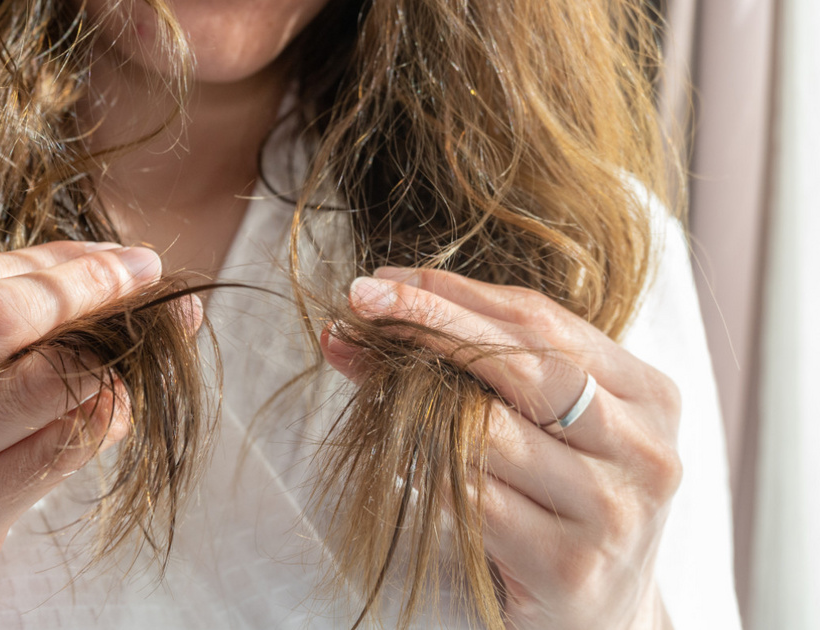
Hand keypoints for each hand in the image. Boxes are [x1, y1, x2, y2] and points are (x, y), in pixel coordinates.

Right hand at [0, 241, 198, 629]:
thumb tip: (71, 286)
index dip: (52, 258)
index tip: (109, 255)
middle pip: (7, 311)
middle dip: (93, 284)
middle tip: (147, 276)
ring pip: (44, 381)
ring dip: (111, 359)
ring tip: (140, 352)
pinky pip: (56, 451)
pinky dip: (102, 420)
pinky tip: (118, 410)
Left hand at [320, 267, 680, 629]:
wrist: (604, 619)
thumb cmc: (565, 504)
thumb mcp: (552, 429)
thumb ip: (486, 370)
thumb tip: (365, 321)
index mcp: (651, 397)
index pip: (542, 321)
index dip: (455, 293)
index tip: (384, 280)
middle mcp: (644, 450)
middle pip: (521, 364)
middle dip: (431, 323)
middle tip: (362, 302)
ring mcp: (611, 511)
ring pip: (488, 432)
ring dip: (417, 404)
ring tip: (373, 386)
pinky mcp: (568, 566)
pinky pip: (471, 500)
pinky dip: (426, 475)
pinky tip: (403, 464)